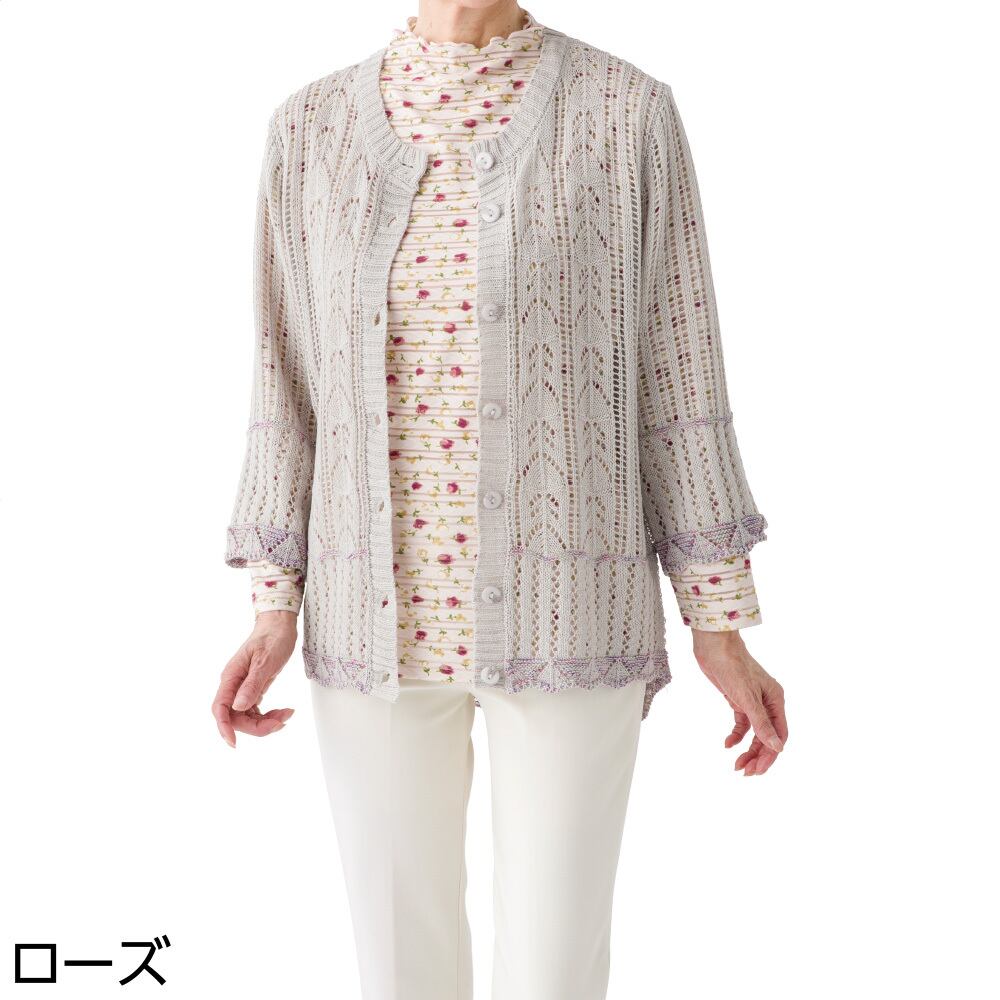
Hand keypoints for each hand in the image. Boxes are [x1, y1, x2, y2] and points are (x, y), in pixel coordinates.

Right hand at [212, 611, 297, 747]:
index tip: (233, 743)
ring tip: (286, 715)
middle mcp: (233, 685)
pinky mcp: (253, 689)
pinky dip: (269, 715)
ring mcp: (242, 688)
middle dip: (257, 725)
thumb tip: (237, 707)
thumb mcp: (265, 661)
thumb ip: (252, 684)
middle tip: (281, 722)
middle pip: (235, 717)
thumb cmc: (272, 638)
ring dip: (265, 722)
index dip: (224, 727)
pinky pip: (255, 710)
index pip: (220, 708)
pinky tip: (284, 712)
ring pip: (246, 716)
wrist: (279, 625)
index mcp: (231, 677)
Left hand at [692, 630, 786, 775]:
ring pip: (754, 733)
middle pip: (767, 736)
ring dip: (747, 749)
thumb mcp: (746, 698)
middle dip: (758, 756)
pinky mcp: (738, 700)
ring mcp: (753, 701)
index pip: (779, 735)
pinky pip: (741, 723)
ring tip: (737, 766)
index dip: (771, 755)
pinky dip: (736, 735)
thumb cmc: (733, 666)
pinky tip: (727, 744)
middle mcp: (768, 702)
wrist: (714, 645)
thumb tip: (777, 747)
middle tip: (745, 773)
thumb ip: (761, 723)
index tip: (758, 771)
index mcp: (776, 700)